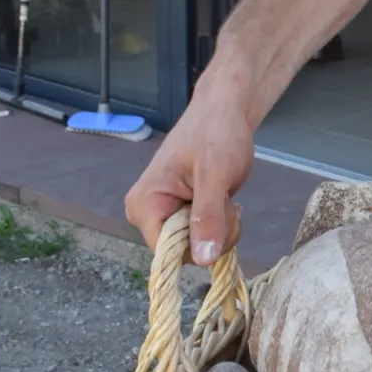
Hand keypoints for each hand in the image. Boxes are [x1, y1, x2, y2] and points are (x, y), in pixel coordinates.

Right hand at [124, 80, 254, 263]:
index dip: (198, 245)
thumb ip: (207, 217)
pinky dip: (220, 223)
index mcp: (144, 205)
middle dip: (214, 234)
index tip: (219, 217)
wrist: (223, 112)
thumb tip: (202, 260)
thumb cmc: (216, 135)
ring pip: (196, 246)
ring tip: (224, 195)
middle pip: (183, 252)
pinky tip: (222, 200)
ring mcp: (163, 215)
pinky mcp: (179, 214)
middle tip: (227, 202)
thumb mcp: (215, 176)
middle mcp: (146, 214)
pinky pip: (201, 236)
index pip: (167, 253)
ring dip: (220, 227)